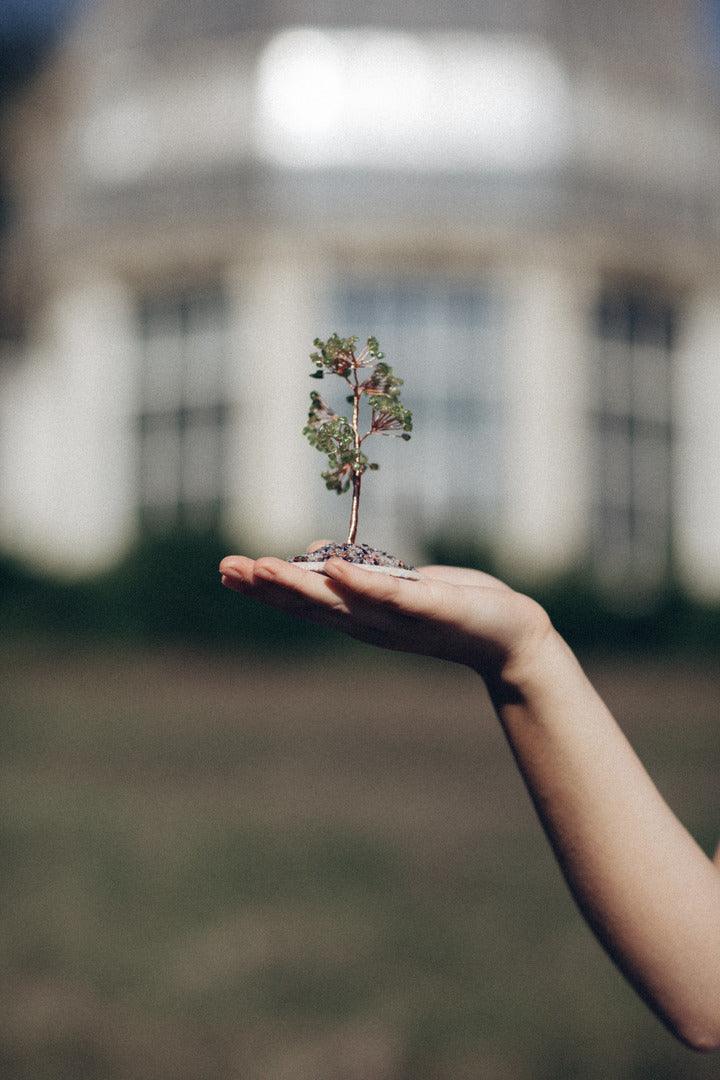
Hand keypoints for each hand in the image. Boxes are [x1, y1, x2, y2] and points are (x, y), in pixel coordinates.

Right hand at [219, 540, 551, 680]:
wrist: (508, 636)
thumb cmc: (451, 605)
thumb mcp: (396, 584)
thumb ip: (358, 574)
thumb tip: (315, 554)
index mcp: (359, 614)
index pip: (302, 601)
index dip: (263, 588)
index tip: (226, 571)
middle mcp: (370, 621)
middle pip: (310, 603)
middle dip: (267, 587)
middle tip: (226, 569)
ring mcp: (398, 618)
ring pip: (341, 600)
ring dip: (300, 584)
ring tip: (263, 567)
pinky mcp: (431, 607)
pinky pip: (392, 595)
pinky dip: (362, 583)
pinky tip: (334, 567)